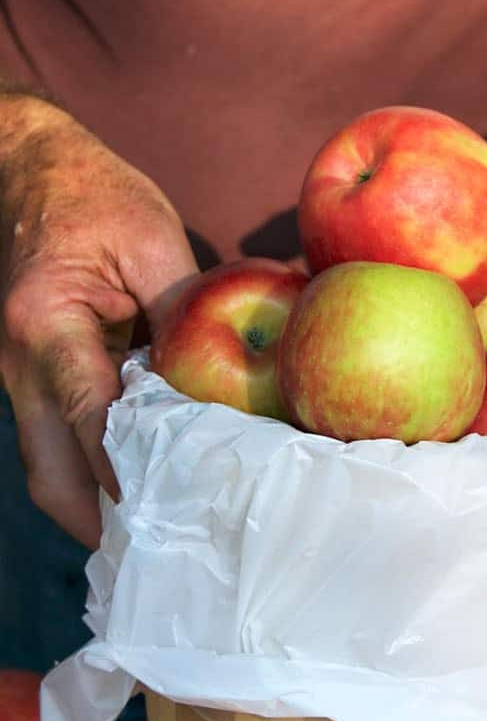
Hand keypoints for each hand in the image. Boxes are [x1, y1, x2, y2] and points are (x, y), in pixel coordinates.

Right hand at [0, 96, 197, 547]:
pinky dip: (90, 471)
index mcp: (46, 325)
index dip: (127, 472)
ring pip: (46, 466)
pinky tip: (138, 484)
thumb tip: (230, 377)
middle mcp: (20, 363)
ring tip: (157, 531)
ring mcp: (19, 375)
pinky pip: (56, 442)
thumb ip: (184, 310)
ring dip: (92, 504)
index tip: (170, 516)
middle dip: (99, 520)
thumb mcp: (150, 239)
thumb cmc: (94, 196)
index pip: (88, 417)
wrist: (32, 171)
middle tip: (163, 549)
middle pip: (49, 471)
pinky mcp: (36, 377)